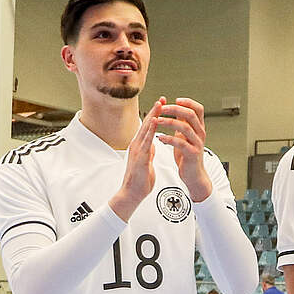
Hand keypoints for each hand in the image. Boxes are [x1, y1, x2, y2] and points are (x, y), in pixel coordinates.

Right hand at [109, 100, 161, 220]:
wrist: (131, 194)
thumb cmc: (139, 181)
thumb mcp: (146, 163)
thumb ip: (149, 153)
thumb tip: (152, 146)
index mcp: (140, 147)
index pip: (149, 128)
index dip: (155, 116)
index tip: (162, 105)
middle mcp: (137, 146)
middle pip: (147, 124)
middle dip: (155, 111)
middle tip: (162, 99)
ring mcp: (137, 150)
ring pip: (146, 129)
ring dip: (153, 116)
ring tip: (160, 104)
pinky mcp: (140, 157)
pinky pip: (146, 141)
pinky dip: (151, 130)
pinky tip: (155, 121)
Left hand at [155, 97, 211, 201]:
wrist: (193, 174)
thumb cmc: (187, 155)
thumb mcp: (186, 136)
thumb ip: (183, 123)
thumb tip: (177, 108)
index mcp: (199, 128)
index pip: (198, 109)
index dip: (188, 102)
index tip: (176, 100)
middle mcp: (200, 134)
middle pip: (191, 115)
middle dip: (175, 109)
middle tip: (162, 108)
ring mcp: (197, 143)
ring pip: (185, 128)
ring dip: (169, 122)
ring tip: (157, 121)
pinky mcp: (192, 154)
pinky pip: (180, 143)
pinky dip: (169, 139)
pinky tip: (160, 138)